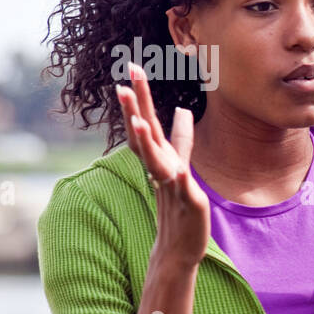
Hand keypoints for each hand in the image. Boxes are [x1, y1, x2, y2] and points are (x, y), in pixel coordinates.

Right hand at [117, 62, 208, 268]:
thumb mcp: (180, 165)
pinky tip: (178, 171)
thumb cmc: (179, 205)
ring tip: (140, 122)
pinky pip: (182, 191)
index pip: (147, 123)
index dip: (141, 97)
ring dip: (147, 142)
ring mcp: (172, 186)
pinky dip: (178, 181)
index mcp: (160, 157)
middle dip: (137, 109)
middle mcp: (161, 168)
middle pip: (146, 135)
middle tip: (125, 82)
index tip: (132, 67)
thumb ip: (181, 139)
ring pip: (157, 162)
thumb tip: (184, 110)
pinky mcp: (188, 204)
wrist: (179, 247)